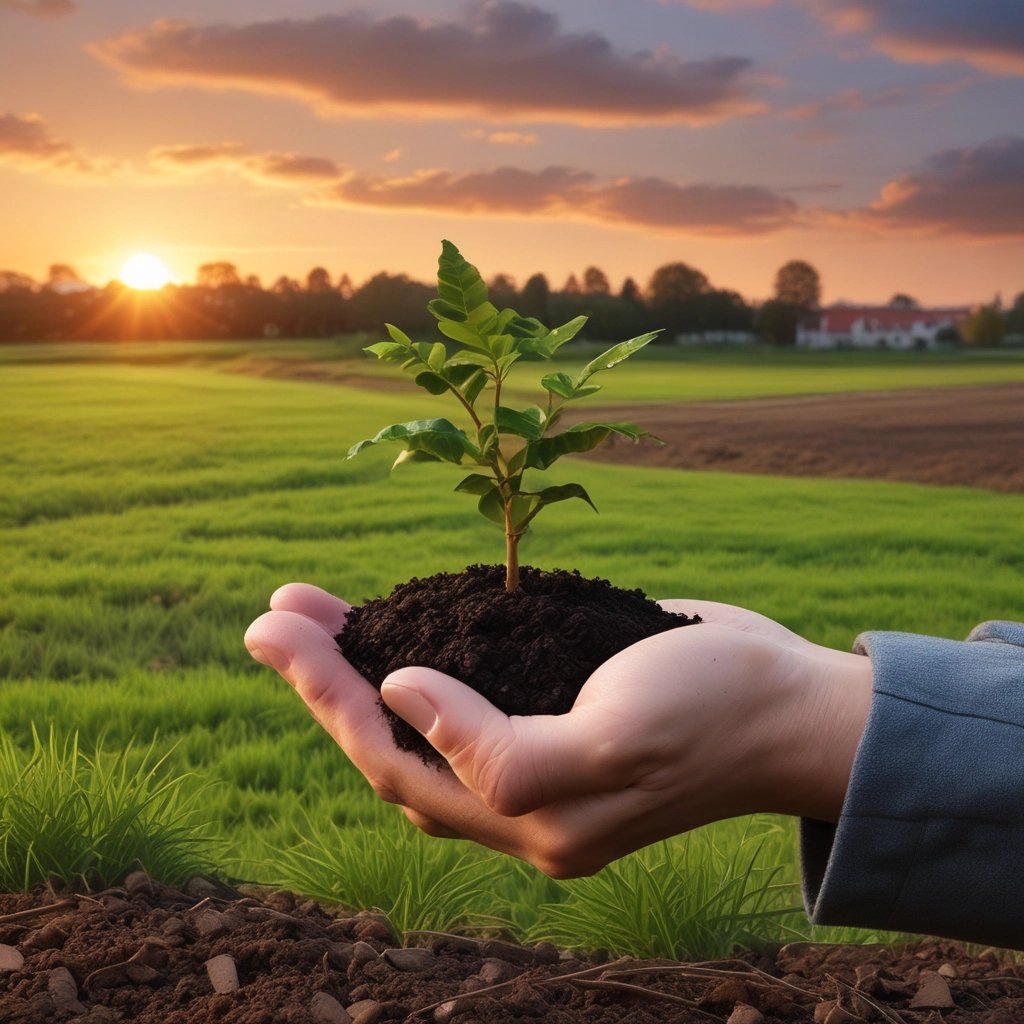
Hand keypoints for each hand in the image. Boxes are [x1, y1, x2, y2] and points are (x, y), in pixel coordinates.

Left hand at [245, 585, 870, 876]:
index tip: (285, 634)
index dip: (333, 702)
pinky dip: (416, 644)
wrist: (785, 699)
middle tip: (272, 614)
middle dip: (327, 678)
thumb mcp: (617, 741)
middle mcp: (519, 792)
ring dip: (358, 659)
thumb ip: (505, 750)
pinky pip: (464, 680)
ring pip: (418, 711)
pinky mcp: (549, 699)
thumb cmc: (712, 716)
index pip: (399, 766)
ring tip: (305, 606)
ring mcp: (532, 744)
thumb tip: (402, 694)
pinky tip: (391, 611)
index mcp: (529, 820)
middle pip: (392, 742)